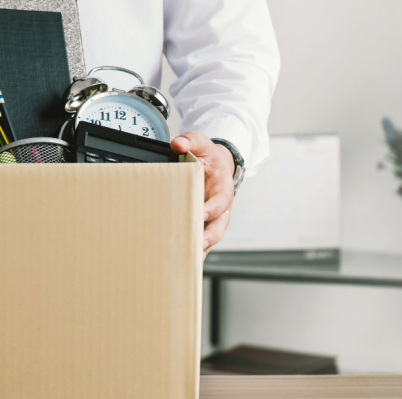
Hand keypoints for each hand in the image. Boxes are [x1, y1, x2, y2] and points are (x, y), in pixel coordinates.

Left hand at [171, 132, 235, 260]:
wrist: (215, 164)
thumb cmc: (208, 156)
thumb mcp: (201, 143)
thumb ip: (191, 141)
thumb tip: (178, 144)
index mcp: (223, 189)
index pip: (220, 202)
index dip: (211, 209)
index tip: (200, 214)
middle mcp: (220, 208)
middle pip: (218, 227)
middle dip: (208, 237)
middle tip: (196, 244)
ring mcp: (212, 218)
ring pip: (210, 238)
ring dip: (200, 249)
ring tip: (188, 259)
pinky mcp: (202, 224)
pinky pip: (200, 239)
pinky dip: (193, 250)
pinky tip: (181, 260)